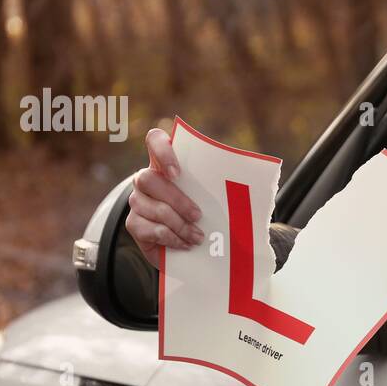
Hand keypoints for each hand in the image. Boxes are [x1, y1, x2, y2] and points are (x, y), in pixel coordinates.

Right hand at [125, 127, 205, 269]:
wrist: (186, 243)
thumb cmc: (202, 213)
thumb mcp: (211, 195)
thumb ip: (218, 183)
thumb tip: (253, 179)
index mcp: (165, 164)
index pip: (154, 140)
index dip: (162, 151)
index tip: (177, 172)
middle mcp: (146, 179)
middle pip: (148, 179)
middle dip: (176, 199)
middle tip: (198, 215)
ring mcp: (137, 201)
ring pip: (151, 207)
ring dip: (178, 224)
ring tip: (197, 237)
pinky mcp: (133, 224)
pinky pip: (148, 229)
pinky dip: (171, 238)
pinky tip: (185, 244)